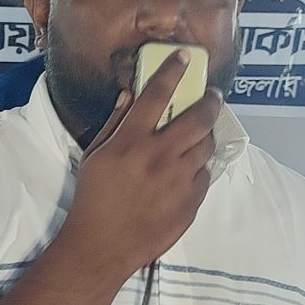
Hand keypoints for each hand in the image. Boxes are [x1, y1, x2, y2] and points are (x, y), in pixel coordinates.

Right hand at [58, 53, 222, 280]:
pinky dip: (199, 167)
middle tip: (211, 95)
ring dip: (206, 135)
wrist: (102, 247)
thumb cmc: (93, 199)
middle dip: (210, 100)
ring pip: (207, 146)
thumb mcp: (94, 156)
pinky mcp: (190, 203)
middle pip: (198, 118)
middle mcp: (159, 157)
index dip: (173, 71)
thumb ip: (116, 123)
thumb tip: (131, 96)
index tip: (183, 57)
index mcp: (130, 142)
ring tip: (200, 133)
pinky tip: (188, 168)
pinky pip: (204, 175)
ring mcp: (178, 181)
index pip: (157, 95)